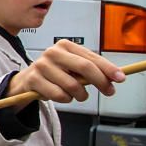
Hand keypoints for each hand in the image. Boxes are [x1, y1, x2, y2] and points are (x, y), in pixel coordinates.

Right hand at [7, 39, 124, 107]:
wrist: (25, 82)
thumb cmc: (53, 74)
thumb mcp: (71, 68)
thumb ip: (90, 70)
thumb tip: (113, 77)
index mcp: (65, 46)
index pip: (91, 57)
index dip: (108, 68)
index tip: (120, 77)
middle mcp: (53, 52)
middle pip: (84, 68)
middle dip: (101, 82)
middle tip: (109, 91)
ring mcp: (42, 65)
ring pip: (72, 85)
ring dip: (80, 95)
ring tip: (77, 95)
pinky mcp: (34, 79)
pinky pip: (59, 95)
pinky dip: (65, 99)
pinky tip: (63, 96)